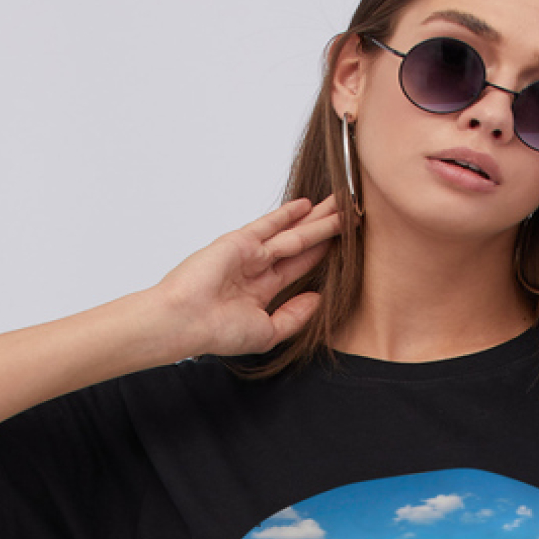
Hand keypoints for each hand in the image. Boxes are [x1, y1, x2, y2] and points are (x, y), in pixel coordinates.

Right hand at [148, 197, 341, 357]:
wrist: (186, 321)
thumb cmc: (218, 332)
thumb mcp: (267, 332)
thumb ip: (294, 317)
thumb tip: (319, 300)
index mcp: (262, 291)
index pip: (300, 268)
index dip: (323, 255)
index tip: (347, 245)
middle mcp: (257, 269)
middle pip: (301, 245)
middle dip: (326, 230)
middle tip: (353, 214)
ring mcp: (249, 254)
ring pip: (293, 234)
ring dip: (318, 219)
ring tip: (344, 205)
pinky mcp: (240, 242)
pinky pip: (269, 225)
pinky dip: (287, 214)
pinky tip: (308, 205)